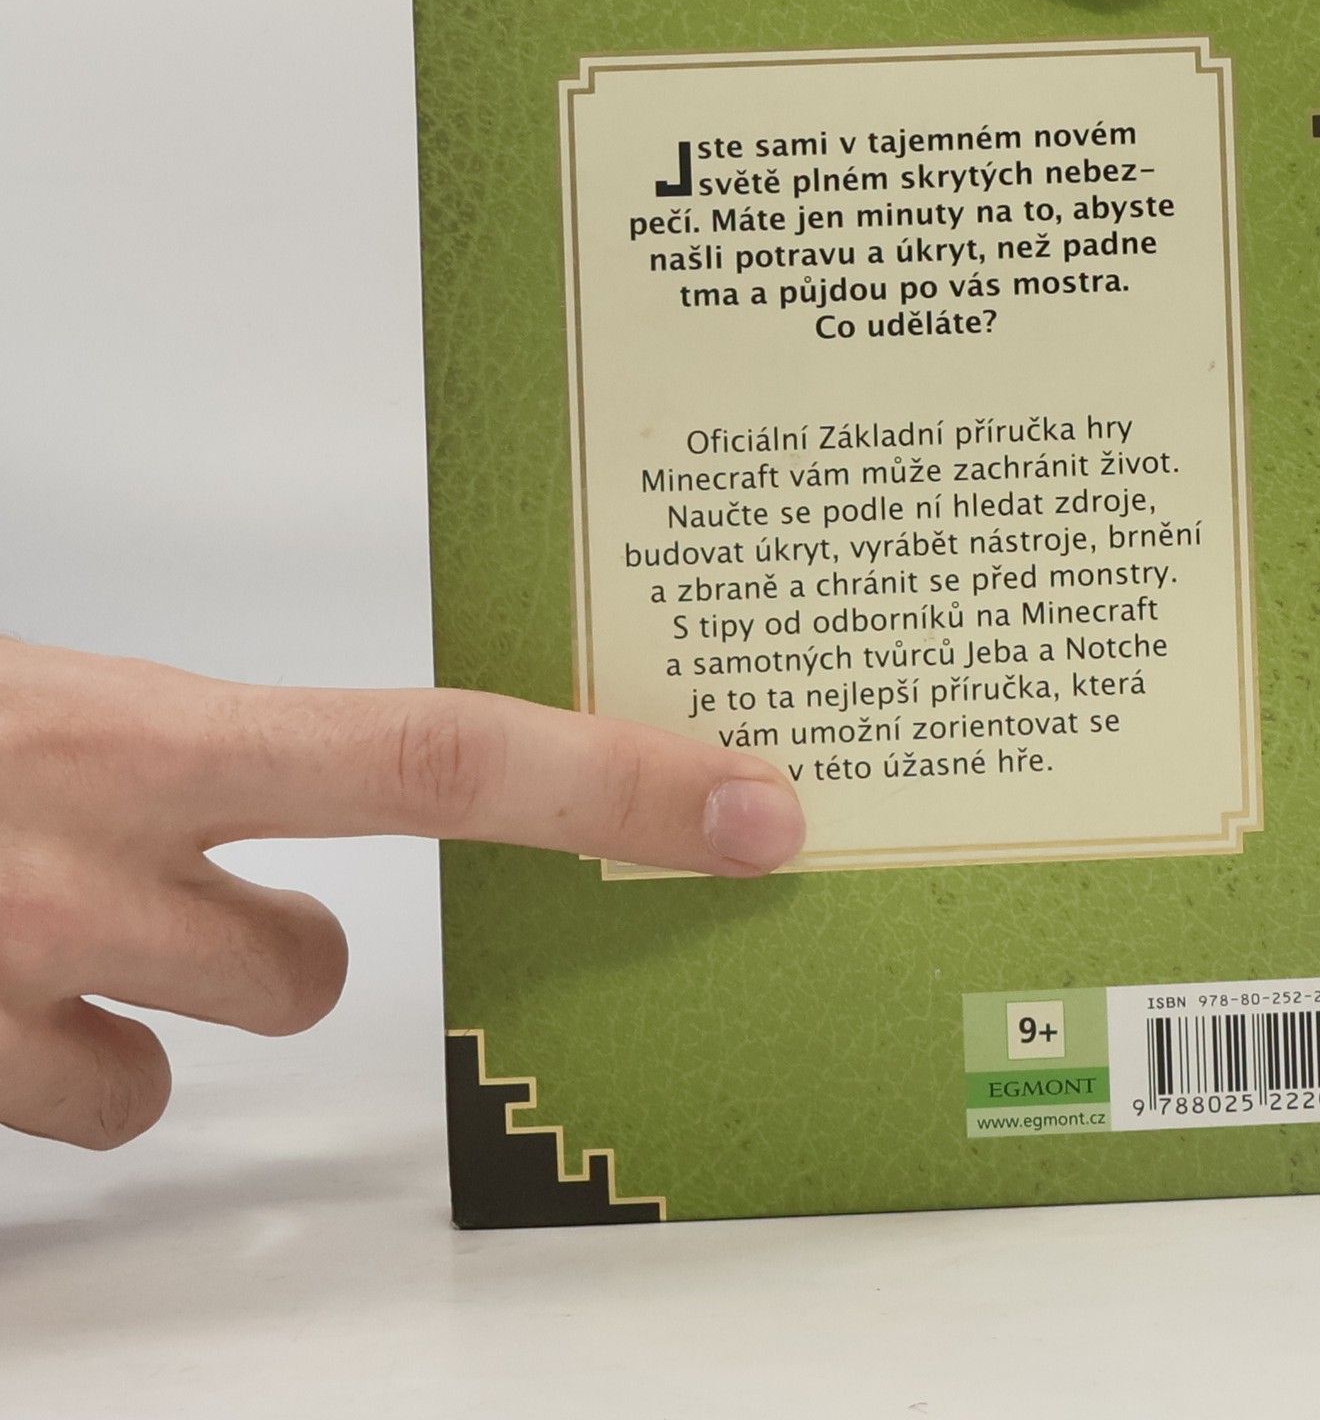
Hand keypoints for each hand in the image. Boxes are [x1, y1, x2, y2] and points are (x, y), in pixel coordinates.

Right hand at [0, 638, 804, 1147]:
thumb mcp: (42, 697)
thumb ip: (164, 744)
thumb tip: (267, 786)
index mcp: (138, 730)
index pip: (445, 752)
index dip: (614, 785)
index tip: (755, 810)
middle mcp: (90, 869)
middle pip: (309, 970)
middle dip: (270, 953)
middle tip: (181, 891)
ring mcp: (7, 991)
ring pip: (188, 1052)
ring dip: (142, 1005)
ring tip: (29, 924)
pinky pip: (73, 1111)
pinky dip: (35, 1064)